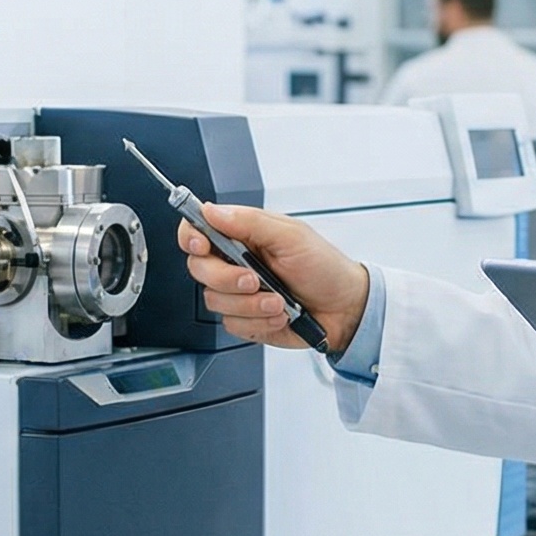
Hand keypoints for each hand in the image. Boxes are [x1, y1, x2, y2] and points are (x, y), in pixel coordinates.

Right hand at [178, 202, 371, 353]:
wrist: (344, 308)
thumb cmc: (325, 268)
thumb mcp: (292, 236)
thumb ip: (250, 222)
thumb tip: (213, 211)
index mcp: (243, 236)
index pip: (198, 230)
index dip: (191, 237)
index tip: (201, 245)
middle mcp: (236, 263)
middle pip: (199, 269)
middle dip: (228, 279)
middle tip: (256, 279)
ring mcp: (238, 293)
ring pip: (215, 301)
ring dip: (250, 304)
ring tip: (279, 300)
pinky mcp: (245, 319)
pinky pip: (232, 324)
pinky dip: (259, 321)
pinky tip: (279, 314)